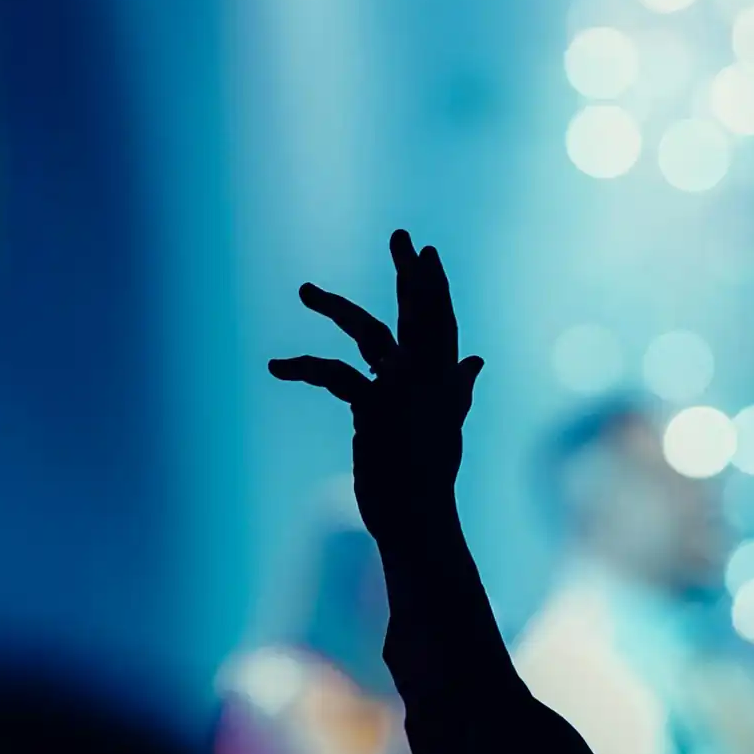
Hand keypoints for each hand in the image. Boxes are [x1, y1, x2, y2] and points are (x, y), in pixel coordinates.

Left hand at [269, 230, 483, 541]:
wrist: (417, 518)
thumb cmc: (427, 477)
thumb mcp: (447, 428)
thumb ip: (459, 390)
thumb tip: (476, 362)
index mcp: (444, 381)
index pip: (441, 322)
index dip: (433, 287)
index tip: (426, 253)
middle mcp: (429, 379)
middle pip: (420, 312)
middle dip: (410, 273)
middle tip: (401, 234)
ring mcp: (404, 390)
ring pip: (369, 332)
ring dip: (336, 307)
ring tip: (306, 290)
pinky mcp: (375, 407)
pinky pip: (335, 373)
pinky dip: (305, 367)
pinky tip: (278, 365)